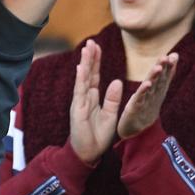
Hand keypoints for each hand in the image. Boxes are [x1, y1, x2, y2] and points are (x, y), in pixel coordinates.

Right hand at [68, 40, 122, 163]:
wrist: (88, 153)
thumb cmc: (98, 136)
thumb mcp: (110, 115)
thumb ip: (112, 99)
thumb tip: (117, 81)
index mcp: (93, 98)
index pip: (94, 76)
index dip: (96, 61)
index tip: (97, 46)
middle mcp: (84, 97)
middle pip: (87, 73)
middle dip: (90, 57)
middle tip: (91, 41)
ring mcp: (79, 102)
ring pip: (83, 79)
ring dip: (85, 64)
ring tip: (86, 49)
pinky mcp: (78, 109)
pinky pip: (80, 92)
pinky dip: (80, 79)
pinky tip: (81, 68)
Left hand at [117, 53, 177, 138]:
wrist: (137, 133)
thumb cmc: (146, 110)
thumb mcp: (156, 93)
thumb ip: (163, 78)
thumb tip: (169, 61)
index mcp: (156, 92)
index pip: (164, 78)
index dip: (169, 67)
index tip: (174, 55)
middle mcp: (153, 97)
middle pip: (159, 81)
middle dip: (164, 69)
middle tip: (168, 57)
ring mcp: (144, 103)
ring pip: (150, 89)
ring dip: (155, 78)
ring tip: (158, 67)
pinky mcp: (134, 109)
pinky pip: (139, 99)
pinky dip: (143, 92)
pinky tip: (146, 84)